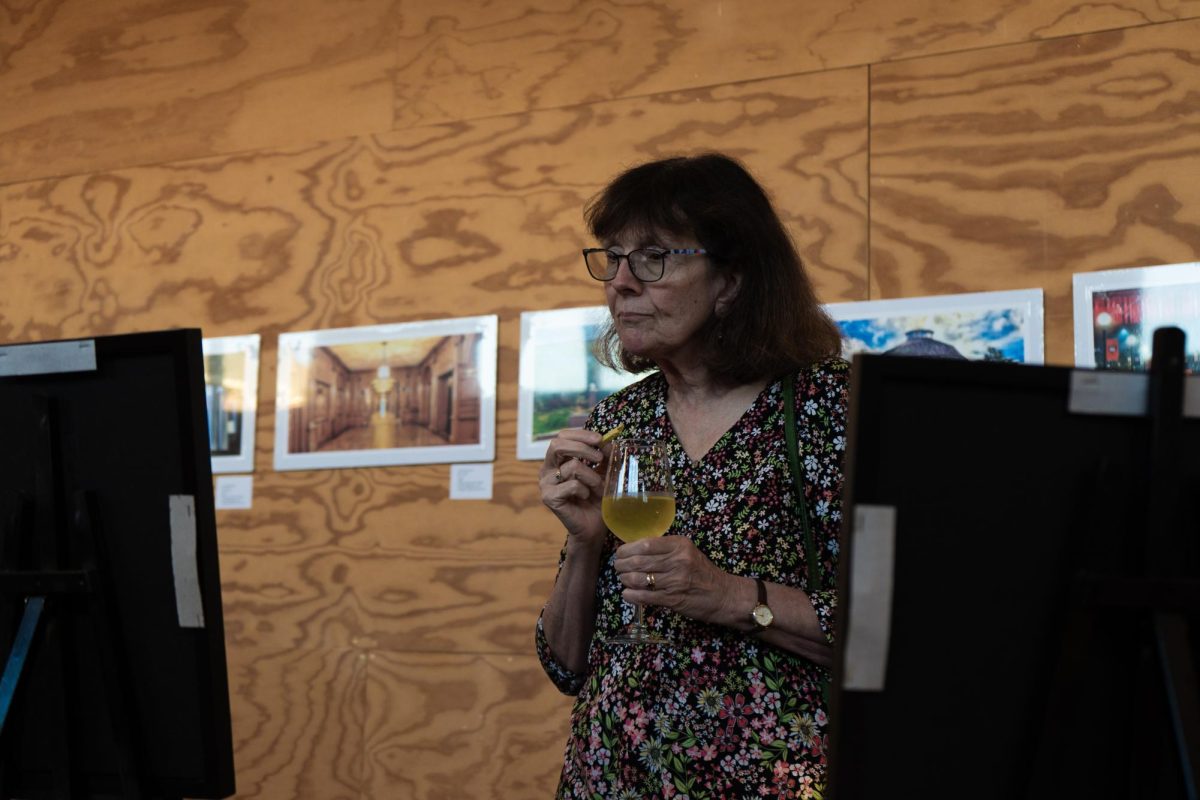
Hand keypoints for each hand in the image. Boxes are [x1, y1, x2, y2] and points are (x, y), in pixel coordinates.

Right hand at [539, 428, 608, 543]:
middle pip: (557, 445)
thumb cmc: (595, 498)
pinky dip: (585, 490)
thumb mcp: (601, 472)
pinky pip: (572, 485)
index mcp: (557, 460)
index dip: (580, 434)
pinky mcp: (549, 498)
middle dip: (582, 448)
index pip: (562, 436)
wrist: (593, 526)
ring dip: (592, 476)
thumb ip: (602, 456)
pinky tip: (586, 497)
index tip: (599, 439)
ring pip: (572, 467)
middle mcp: (548, 469)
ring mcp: (545, 484)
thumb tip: (608, 441)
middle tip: (599, 458)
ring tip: (597, 487)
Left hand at [613, 536, 735, 623]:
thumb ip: (665, 549)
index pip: (645, 544)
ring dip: (625, 580)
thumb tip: (635, 549)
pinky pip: (644, 596)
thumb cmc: (702, 572)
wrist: (723, 595)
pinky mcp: (673, 599)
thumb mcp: (687, 552)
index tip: (620, 553)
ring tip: (623, 579)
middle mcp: (677, 561)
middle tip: (618, 567)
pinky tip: (627, 594)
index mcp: (679, 545)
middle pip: (638, 561)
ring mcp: (675, 581)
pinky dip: (631, 595)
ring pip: (638, 579)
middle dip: (622, 565)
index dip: (627, 549)